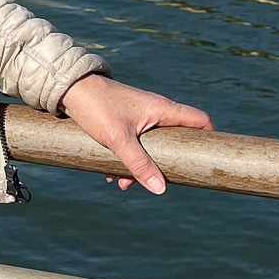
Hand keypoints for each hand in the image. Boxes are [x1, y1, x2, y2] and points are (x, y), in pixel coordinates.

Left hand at [59, 73, 211, 193]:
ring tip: (122, 182)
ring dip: (141, 166)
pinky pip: (135, 144)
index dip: (210, 138)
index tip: (206, 160)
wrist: (68, 89)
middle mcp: (155, 111)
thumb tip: (161, 189)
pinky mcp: (125, 120)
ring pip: (153, 146)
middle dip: (166, 164)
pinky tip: (109, 173)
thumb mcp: (119, 139)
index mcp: (162, 109)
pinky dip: (127, 159)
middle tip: (156, 181)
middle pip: (176, 140)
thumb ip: (139, 164)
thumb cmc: (96, 107)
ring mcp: (140, 115)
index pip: (199, 120)